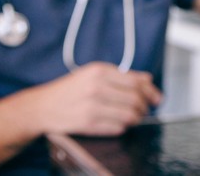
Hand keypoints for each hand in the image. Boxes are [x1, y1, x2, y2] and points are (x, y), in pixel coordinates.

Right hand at [25, 62, 162, 135]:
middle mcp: (97, 87)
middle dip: (145, 106)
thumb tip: (147, 79)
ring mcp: (92, 106)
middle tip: (146, 109)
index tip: (157, 97)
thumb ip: (121, 75)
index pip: (137, 81)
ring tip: (134, 118)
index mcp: (100, 71)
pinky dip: (123, 127)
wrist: (42, 107)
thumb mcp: (93, 73)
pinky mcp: (88, 123)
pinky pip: (117, 128)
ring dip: (137, 118)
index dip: (151, 91)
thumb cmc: (70, 89)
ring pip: (129, 115)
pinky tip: (120, 124)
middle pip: (135, 99)